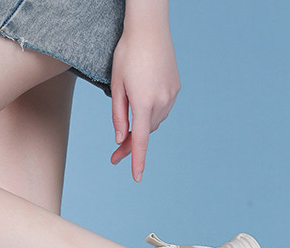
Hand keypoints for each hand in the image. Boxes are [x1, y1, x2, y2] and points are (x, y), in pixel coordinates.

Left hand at [110, 22, 180, 181]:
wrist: (149, 27)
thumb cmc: (128, 53)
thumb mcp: (116, 86)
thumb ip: (118, 115)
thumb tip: (120, 138)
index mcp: (144, 103)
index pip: (140, 141)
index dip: (137, 161)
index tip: (136, 178)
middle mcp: (161, 101)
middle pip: (145, 133)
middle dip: (130, 145)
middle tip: (114, 156)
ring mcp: (171, 94)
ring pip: (154, 122)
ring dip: (141, 129)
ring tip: (126, 130)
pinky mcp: (175, 87)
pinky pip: (162, 109)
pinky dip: (151, 114)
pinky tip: (142, 107)